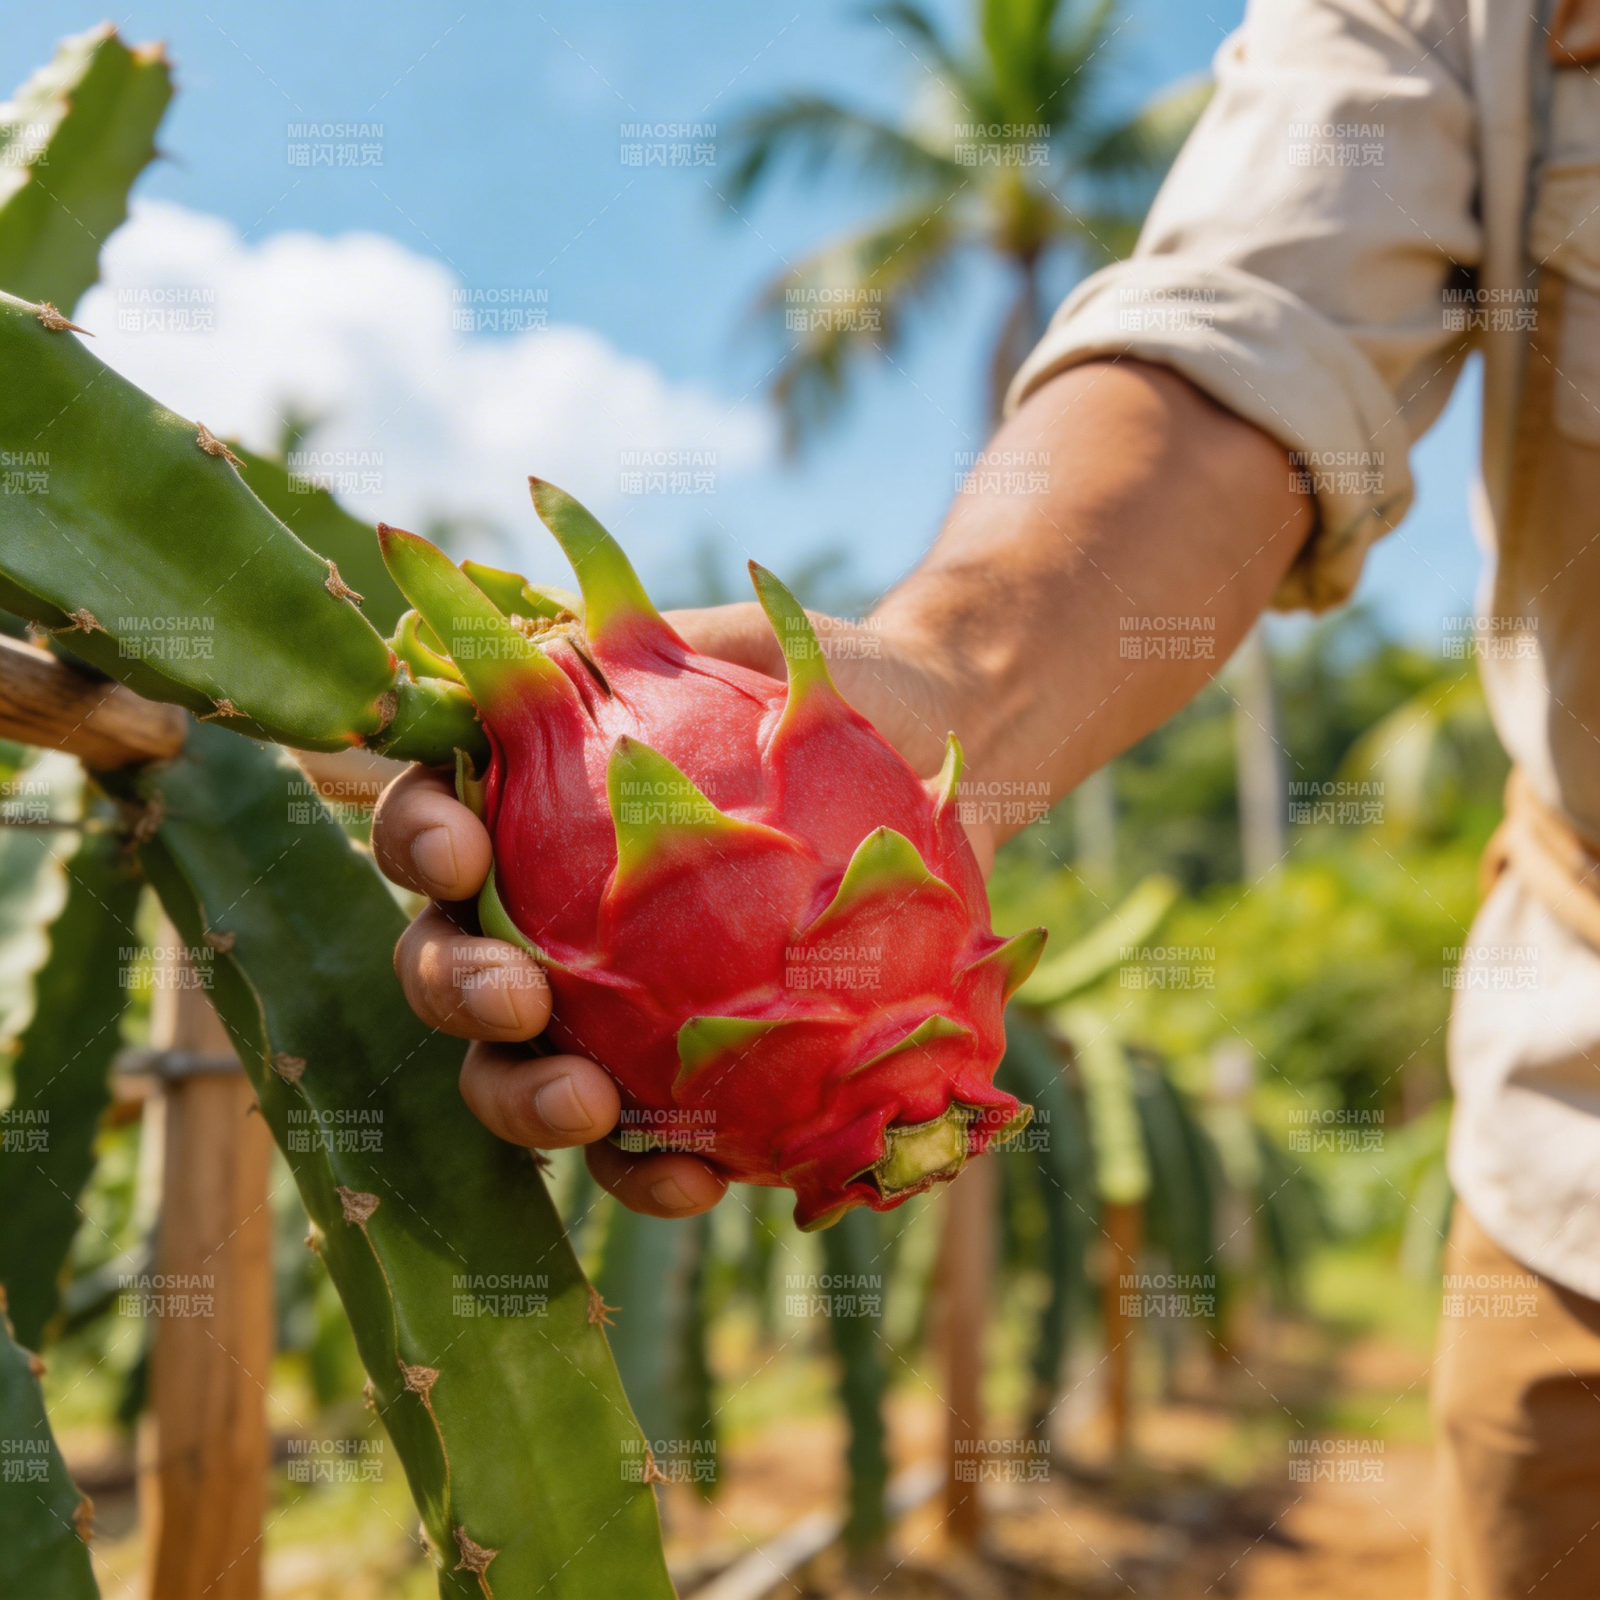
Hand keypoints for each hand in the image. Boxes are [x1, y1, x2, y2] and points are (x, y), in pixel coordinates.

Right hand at [371, 604, 971, 1217]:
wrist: (933, 763)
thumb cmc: (817, 696)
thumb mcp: (732, 647)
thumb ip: (629, 649)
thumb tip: (526, 640)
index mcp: (521, 807)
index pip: (429, 822)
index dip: (417, 841)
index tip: (459, 852)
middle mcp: (536, 915)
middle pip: (444, 964)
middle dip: (457, 991)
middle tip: (514, 1002)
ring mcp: (600, 1009)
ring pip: (514, 1072)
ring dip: (528, 1101)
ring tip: (587, 1108)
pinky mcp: (676, 1078)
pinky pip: (643, 1144)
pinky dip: (654, 1172)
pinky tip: (701, 1183)